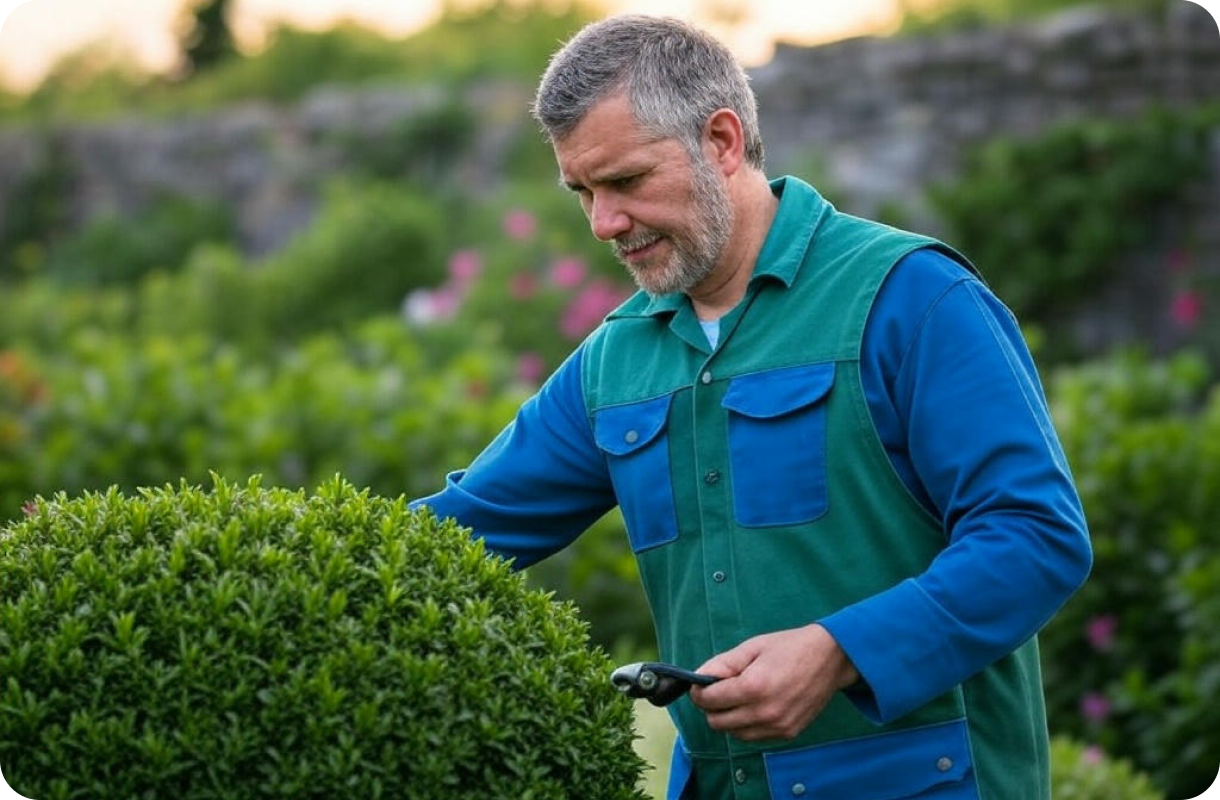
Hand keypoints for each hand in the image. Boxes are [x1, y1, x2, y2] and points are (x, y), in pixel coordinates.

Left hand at [688, 624, 858, 741]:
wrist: (830, 659)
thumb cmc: (790, 648)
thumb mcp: (752, 647)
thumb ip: (722, 664)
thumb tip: (699, 678)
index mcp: (753, 687)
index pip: (709, 701)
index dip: (699, 692)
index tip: (700, 685)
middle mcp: (764, 712)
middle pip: (717, 722)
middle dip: (711, 706)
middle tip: (719, 690)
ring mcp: (778, 726)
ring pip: (734, 734)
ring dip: (729, 718)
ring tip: (739, 697)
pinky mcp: (788, 733)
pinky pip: (754, 736)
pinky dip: (747, 725)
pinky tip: (755, 706)